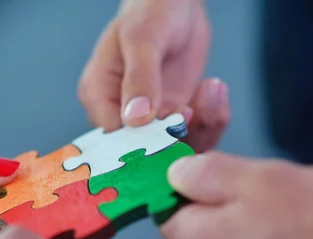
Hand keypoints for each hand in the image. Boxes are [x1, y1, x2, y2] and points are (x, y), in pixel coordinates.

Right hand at [79, 0, 211, 136]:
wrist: (177, 4)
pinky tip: (214, 90)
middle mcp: (119, 115)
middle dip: (177, 137)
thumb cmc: (150, 11)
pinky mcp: (175, 119)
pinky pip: (194, 135)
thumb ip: (139, 78)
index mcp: (98, 97)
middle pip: (145, 151)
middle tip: (196, 110)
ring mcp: (149, 121)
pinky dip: (211, 121)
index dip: (143, 142)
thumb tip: (135, 119)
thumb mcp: (143, 38)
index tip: (172, 125)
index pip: (115, 139)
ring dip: (200, 127)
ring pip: (174, 148)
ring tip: (210, 89)